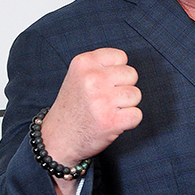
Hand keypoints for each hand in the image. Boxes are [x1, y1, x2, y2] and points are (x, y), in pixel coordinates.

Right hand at [42, 48, 141, 166]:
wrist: (58, 138)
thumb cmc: (72, 107)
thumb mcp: (78, 76)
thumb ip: (100, 66)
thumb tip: (127, 67)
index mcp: (84, 63)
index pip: (121, 57)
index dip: (116, 72)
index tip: (104, 83)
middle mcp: (92, 78)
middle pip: (132, 74)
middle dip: (123, 87)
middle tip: (106, 99)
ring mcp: (102, 100)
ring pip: (136, 94)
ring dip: (126, 105)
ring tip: (108, 110)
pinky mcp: (111, 121)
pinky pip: (137, 115)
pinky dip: (129, 121)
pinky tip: (113, 122)